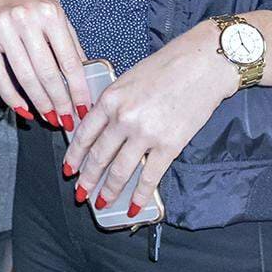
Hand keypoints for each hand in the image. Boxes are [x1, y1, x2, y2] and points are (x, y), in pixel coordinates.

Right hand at [0, 0, 90, 129]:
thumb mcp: (59, 13)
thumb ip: (70, 44)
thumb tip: (83, 79)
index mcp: (50, 14)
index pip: (69, 61)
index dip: (78, 90)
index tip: (84, 108)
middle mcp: (26, 20)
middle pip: (47, 73)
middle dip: (59, 102)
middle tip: (66, 119)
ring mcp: (3, 28)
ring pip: (24, 77)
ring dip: (39, 103)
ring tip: (49, 116)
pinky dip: (11, 96)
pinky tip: (23, 107)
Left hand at [64, 20, 234, 215]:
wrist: (202, 64)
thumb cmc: (167, 66)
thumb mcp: (128, 79)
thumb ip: (112, 104)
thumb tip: (101, 130)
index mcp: (110, 99)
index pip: (84, 134)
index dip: (74, 155)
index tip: (68, 168)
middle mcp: (124, 118)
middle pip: (99, 157)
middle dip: (87, 179)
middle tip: (80, 193)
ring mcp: (146, 134)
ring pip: (120, 171)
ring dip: (109, 191)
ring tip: (102, 203)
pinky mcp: (169, 146)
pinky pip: (149, 177)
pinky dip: (140, 195)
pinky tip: (134, 206)